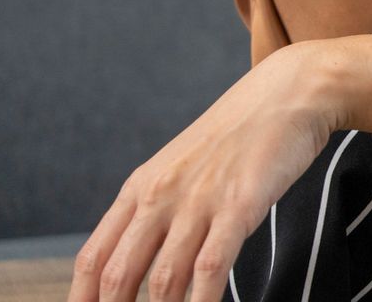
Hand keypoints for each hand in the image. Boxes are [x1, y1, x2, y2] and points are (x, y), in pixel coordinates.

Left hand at [68, 42, 358, 301]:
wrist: (289, 92)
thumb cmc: (240, 134)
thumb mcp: (183, 168)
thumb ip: (158, 211)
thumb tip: (138, 263)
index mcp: (140, 188)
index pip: (93, 258)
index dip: (82, 300)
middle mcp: (160, 196)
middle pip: (118, 276)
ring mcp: (199, 201)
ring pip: (163, 280)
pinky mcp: (239, 205)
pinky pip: (211, 267)